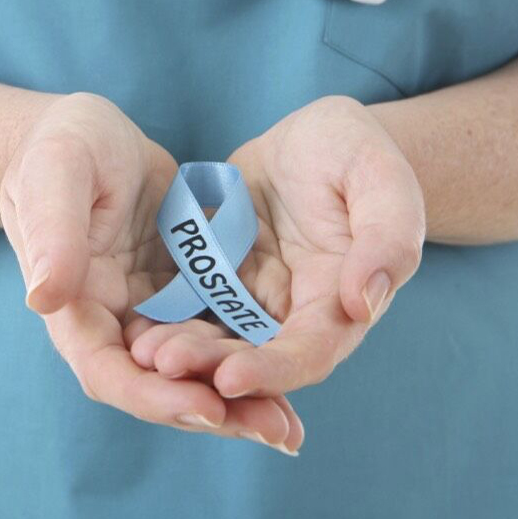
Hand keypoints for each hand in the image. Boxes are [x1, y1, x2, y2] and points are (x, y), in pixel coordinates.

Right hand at [0, 92, 304, 443]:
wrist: (87, 127)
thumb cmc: (61, 144)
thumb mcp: (56, 174)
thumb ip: (53, 231)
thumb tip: (44, 297)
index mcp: (73, 305)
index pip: (106, 371)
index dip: (153, 396)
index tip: (206, 405)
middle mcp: (111, 321)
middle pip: (157, 385)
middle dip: (214, 412)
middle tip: (275, 429)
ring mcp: (150, 310)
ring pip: (194, 369)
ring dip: (239, 398)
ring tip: (290, 427)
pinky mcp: (184, 292)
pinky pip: (218, 332)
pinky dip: (250, 356)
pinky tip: (293, 370)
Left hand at [127, 96, 424, 427]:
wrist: (314, 138)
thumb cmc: (355, 150)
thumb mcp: (379, 177)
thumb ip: (386, 237)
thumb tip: (362, 304)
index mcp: (341, 300)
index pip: (311, 352)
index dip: (273, 371)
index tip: (229, 379)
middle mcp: (296, 314)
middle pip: (255, 358)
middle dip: (210, 368)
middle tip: (161, 363)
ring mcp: (253, 300)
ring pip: (216, 340)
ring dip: (183, 352)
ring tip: (141, 352)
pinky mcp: (219, 281)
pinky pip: (190, 308)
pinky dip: (166, 321)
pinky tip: (131, 325)